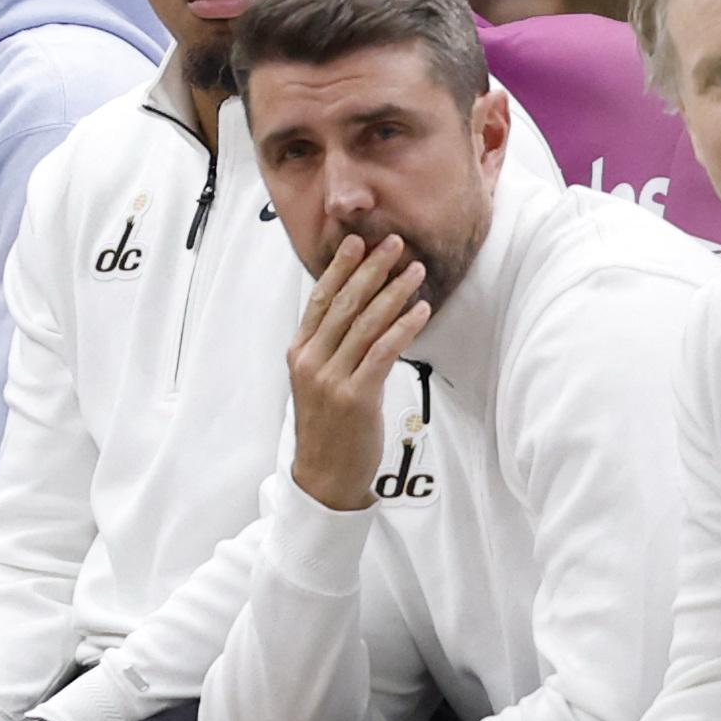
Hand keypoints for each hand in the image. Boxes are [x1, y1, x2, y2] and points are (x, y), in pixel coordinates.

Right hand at [289, 234, 430, 511]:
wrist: (323, 477)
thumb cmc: (326, 428)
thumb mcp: (315, 382)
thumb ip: (329, 348)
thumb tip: (357, 312)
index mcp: (299, 353)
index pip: (320, 300)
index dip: (339, 268)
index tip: (356, 243)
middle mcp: (311, 361)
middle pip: (345, 304)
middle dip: (371, 269)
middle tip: (393, 243)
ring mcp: (332, 379)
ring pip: (366, 324)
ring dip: (394, 292)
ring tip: (414, 271)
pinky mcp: (356, 397)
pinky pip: (383, 352)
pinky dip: (404, 327)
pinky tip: (421, 310)